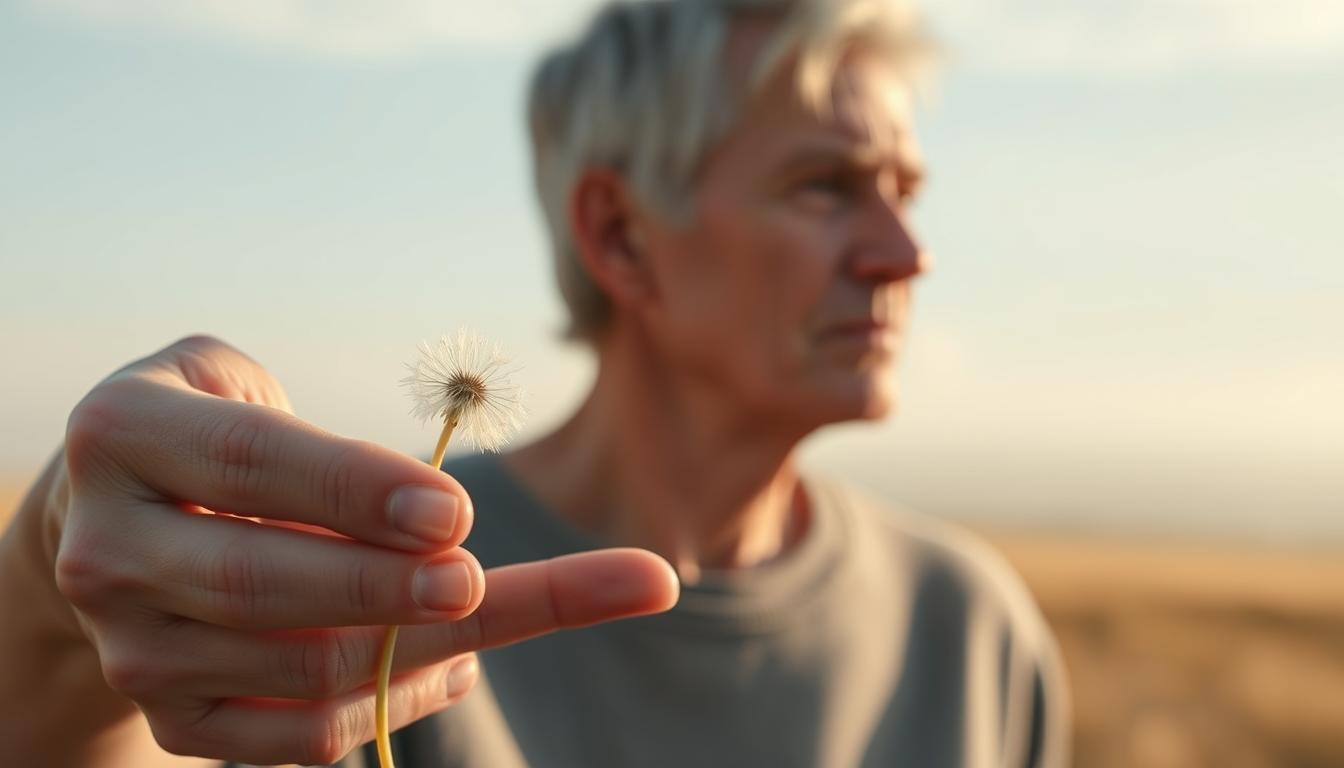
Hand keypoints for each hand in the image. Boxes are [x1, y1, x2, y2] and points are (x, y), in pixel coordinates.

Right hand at [50, 336, 678, 765]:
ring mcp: (131, 647)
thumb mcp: (242, 386)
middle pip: (258, 584)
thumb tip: (435, 522)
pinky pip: (296, 735)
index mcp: (123, 435)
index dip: (355, 488)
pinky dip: (389, 706)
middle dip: (380, 589)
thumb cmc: (214, 441)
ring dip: (412, 650)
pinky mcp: (169, 719)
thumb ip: (327, 435)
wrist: (117, 525)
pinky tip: (454, 665)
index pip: (249, 463)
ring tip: (489, 611)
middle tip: (470, 582)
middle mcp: (106, 549)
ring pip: (295, 670)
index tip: (452, 510)